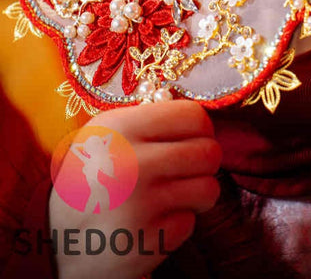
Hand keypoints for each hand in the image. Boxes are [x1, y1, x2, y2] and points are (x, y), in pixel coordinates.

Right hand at [49, 100, 221, 278]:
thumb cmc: (88, 178)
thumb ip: (148, 118)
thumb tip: (198, 116)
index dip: (201, 128)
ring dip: (197, 195)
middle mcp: (131, 163)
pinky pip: (190, 224)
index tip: (193, 139)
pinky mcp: (147, 242)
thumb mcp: (104, 134)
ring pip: (208, 189)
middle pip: (209, 152)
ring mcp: (140, 205)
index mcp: (122, 128)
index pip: (194, 116)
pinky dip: (177, 223)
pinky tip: (153, 221)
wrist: (53, 241)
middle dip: (204, 163)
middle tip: (187, 170)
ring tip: (174, 195)